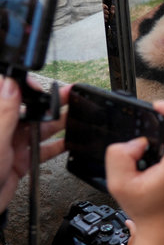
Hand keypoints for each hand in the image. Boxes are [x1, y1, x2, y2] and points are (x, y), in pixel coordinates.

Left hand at [0, 77, 70, 210]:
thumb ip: (5, 113)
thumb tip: (12, 84)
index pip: (9, 93)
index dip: (24, 86)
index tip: (40, 85)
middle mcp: (3, 130)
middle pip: (29, 110)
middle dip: (49, 102)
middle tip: (69, 94)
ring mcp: (13, 145)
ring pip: (39, 129)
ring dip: (58, 122)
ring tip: (76, 114)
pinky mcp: (21, 161)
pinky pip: (43, 150)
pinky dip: (58, 146)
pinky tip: (70, 142)